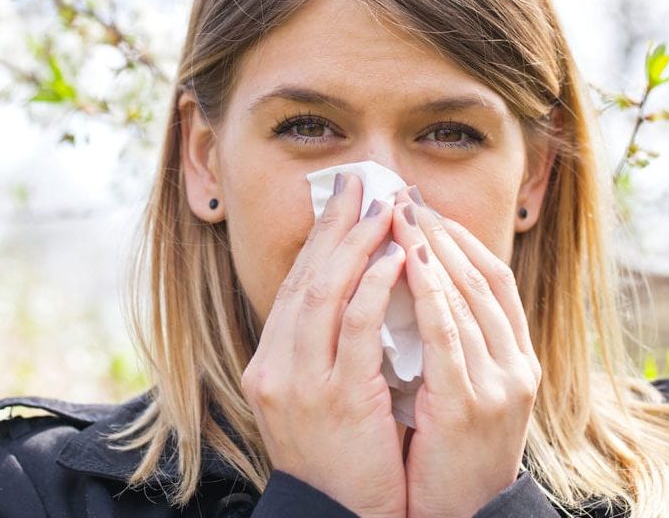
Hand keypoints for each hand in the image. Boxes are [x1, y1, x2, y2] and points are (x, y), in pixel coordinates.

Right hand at [241, 172, 406, 517]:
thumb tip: (352, 296)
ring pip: (324, 292)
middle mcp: (274, 367)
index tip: (341, 204)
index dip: (319, 242)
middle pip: (304, 278)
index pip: (294, 288)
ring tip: (384, 209)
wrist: (338, 517)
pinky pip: (356, 326)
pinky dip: (375, 285)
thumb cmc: (339, 459)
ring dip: (356, 244)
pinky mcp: (336, 397)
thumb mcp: (318, 399)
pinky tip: (398, 257)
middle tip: (359, 183)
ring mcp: (299, 382)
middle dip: (333, 226)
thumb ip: (324, 351)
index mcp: (270, 365)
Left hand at [391, 188, 541, 517]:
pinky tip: (405, 262)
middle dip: (439, 232)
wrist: (464, 515)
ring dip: (429, 251)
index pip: (493, 279)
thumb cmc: (453, 451)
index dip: (460, 238)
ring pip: (466, 298)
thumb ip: (453, 343)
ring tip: (398, 215)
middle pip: (479, 278)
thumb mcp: (463, 390)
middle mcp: (516, 363)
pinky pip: (447, 335)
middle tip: (405, 195)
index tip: (426, 207)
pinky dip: (428, 293)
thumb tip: (419, 287)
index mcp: (516, 357)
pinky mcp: (471, 403)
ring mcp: (499, 383)